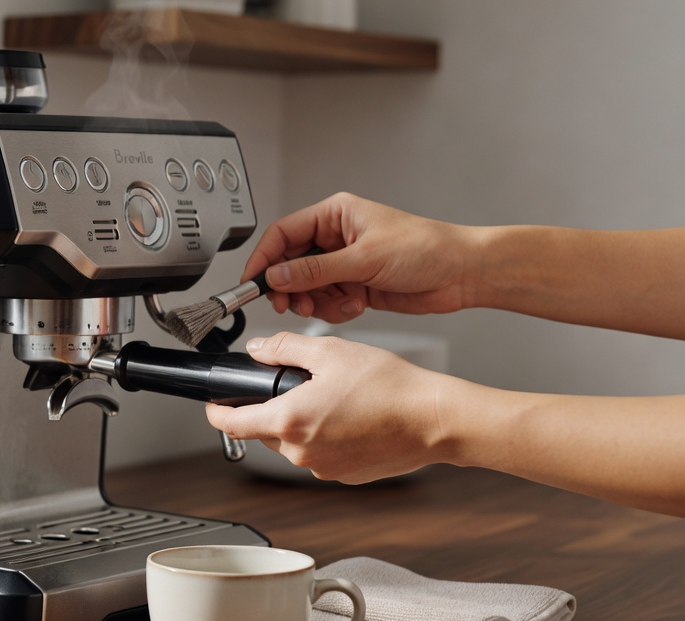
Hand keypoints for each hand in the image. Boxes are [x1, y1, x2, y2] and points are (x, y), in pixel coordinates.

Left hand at [206, 333, 450, 482]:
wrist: (434, 419)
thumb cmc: (389, 386)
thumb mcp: (330, 352)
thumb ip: (285, 348)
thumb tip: (259, 349)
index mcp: (289, 421)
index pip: (232, 425)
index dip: (216, 413)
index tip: (213, 406)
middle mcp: (300, 452)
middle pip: (264, 432)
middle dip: (269, 410)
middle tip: (296, 387)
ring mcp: (322, 469)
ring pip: (293, 444)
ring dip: (300, 424)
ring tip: (333, 400)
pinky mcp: (344, 477)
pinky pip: (320, 456)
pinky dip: (325, 438)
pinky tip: (350, 420)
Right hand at [244, 192, 475, 321]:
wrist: (462, 274)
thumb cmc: (427, 248)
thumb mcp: (365, 258)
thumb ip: (316, 270)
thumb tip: (278, 276)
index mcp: (335, 215)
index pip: (283, 233)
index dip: (264, 258)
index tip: (253, 282)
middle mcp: (336, 237)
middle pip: (290, 263)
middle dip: (290, 287)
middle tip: (291, 304)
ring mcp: (344, 262)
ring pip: (306, 286)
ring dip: (315, 301)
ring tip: (334, 305)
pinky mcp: (354, 284)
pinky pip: (326, 300)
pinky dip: (334, 308)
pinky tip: (356, 305)